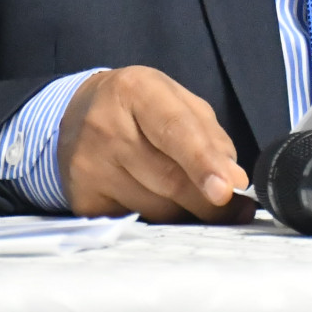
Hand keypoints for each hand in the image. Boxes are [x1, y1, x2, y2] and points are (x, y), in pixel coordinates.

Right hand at [56, 66, 253, 223]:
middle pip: (168, 178)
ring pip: (155, 208)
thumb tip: (234, 179)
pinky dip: (158, 221)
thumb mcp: (176, 101)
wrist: (74, 115)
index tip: (227, 189)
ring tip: (199, 203)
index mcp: (135, 90)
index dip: (203, 162)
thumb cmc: (138, 106)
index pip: (175, 130)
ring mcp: (89, 167)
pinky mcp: (83, 199)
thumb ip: (210, 135)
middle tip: (237, 211)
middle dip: (208, 201)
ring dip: (186, 212)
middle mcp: (105, 127)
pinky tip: (161, 205)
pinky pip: (135, 221)